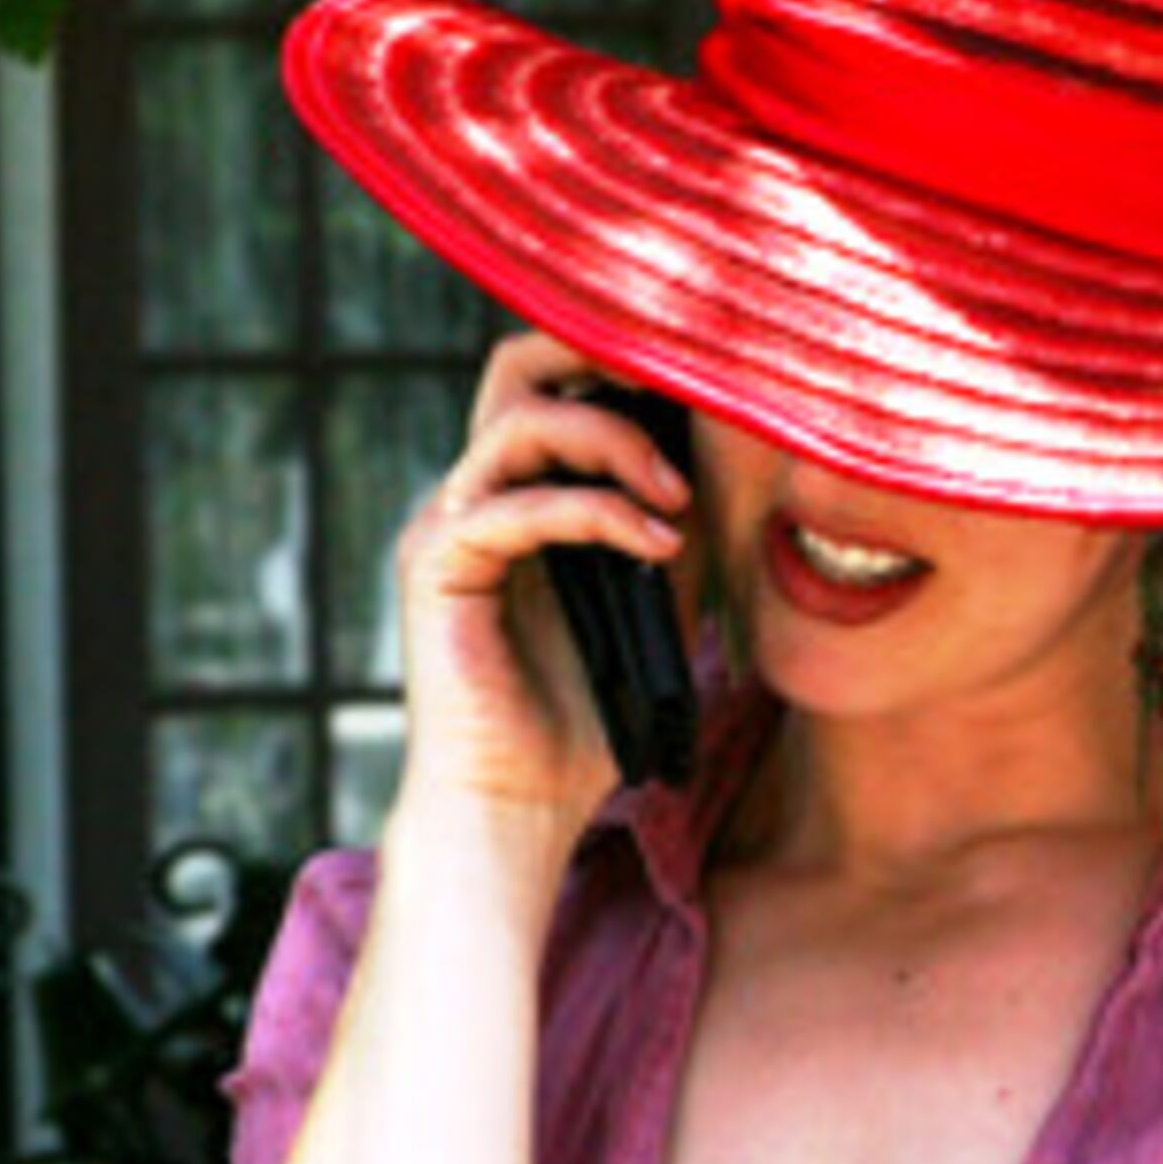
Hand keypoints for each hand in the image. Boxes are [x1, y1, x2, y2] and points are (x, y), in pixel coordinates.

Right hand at [391, 333, 689, 829]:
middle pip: (514, 367)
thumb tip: (726, 452)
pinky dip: (594, 512)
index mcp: (520, 493)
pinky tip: (656, 546)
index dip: (618, 361)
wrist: (518, 803)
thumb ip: (672, 522)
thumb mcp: (655, 599)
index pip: (551, 381)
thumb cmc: (584, 715)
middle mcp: (475, 495)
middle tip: (679, 396)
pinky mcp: (436, 567)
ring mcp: (448, 525)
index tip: (703, 386)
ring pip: (518, 422)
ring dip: (613, 444)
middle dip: (599, 360)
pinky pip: (512, 506)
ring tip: (676, 500)